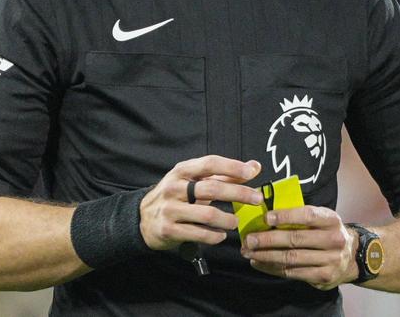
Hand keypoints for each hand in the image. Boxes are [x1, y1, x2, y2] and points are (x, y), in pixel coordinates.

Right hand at [140, 155, 262, 250]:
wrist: (142, 218)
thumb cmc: (175, 196)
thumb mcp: (194, 181)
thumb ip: (224, 175)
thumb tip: (254, 167)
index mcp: (182, 171)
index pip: (209, 163)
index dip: (231, 167)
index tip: (251, 173)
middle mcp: (174, 188)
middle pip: (212, 189)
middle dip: (239, 194)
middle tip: (256, 199)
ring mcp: (170, 209)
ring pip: (207, 215)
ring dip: (227, 219)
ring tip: (235, 222)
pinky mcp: (169, 230)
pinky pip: (199, 234)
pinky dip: (215, 236)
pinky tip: (220, 234)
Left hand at [242, 206, 357, 289]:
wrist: (352, 256)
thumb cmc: (327, 232)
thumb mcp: (322, 219)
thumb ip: (301, 216)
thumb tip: (267, 217)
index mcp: (331, 220)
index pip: (308, 215)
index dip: (286, 216)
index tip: (266, 217)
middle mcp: (334, 240)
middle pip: (296, 239)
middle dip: (268, 239)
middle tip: (249, 239)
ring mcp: (330, 260)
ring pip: (291, 258)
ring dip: (266, 256)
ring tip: (249, 252)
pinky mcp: (323, 277)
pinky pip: (292, 272)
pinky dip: (272, 268)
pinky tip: (259, 263)